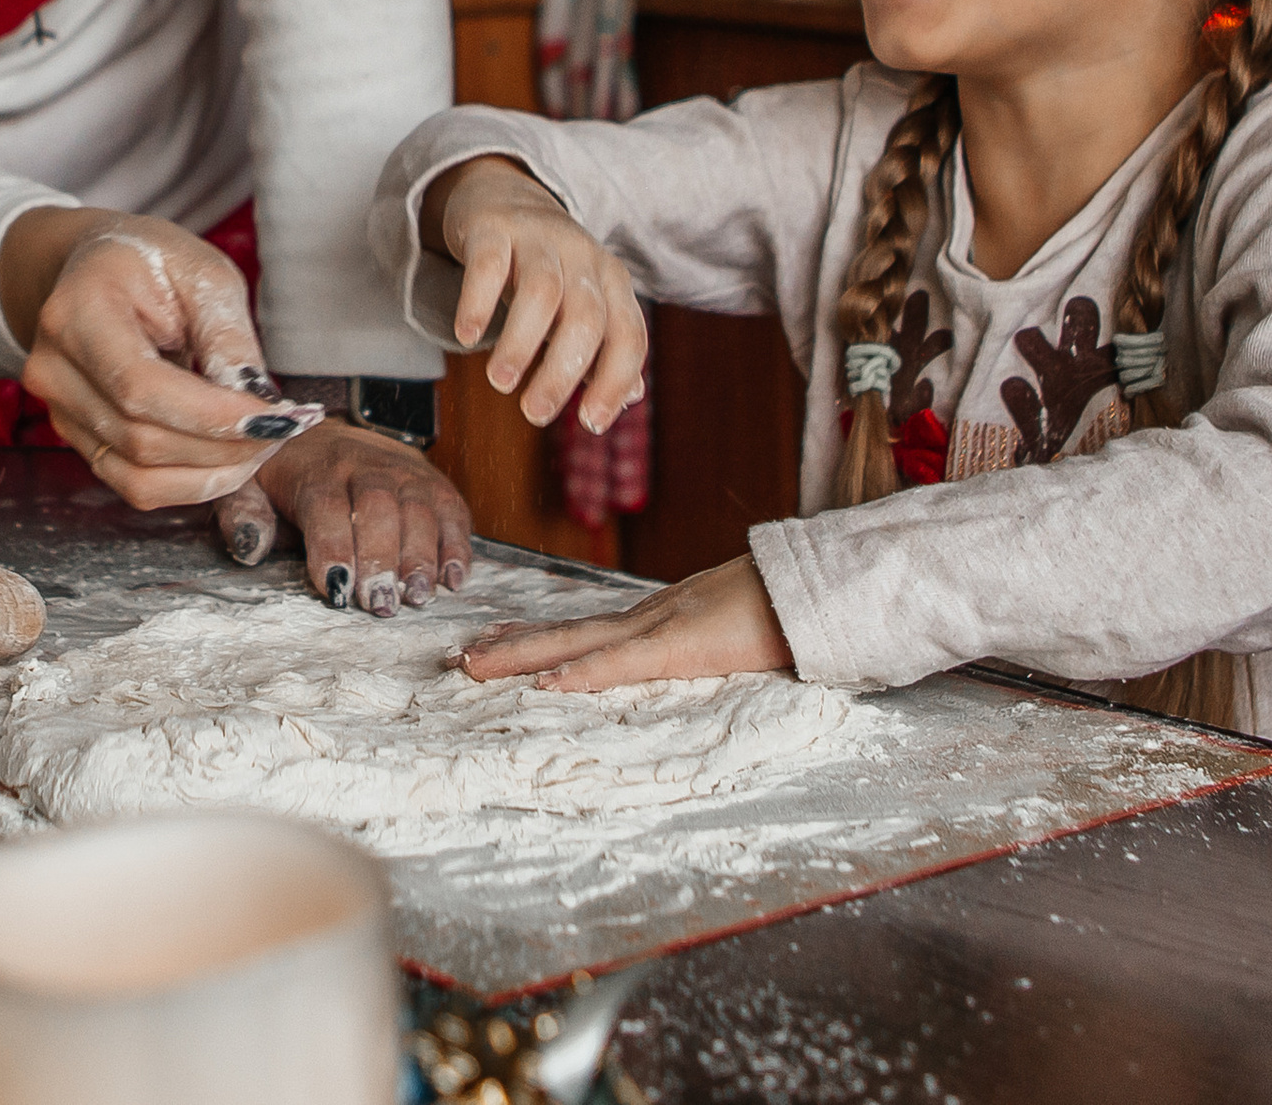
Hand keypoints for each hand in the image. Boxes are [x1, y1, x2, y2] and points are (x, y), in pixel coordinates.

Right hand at [12, 211, 319, 509]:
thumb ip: (227, 339)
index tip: (275, 416)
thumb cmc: (152, 262)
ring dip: (213, 472)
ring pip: (140, 475)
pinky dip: (191, 482)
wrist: (97, 267)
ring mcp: (60, 411)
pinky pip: (135, 485)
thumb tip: (258, 407)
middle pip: (142, 438)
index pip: (140, 387)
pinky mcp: (78, 439)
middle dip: (224, 446)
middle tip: (286, 427)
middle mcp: (54, 370)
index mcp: (77, 312)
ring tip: (262, 442)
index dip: (211, 415)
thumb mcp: (203, 273)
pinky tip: (229, 457)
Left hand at [211, 421, 474, 615]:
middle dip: (383, 557)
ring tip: (418, 597)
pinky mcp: (430, 479)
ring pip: (418, 506)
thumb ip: (242, 514)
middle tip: (382, 603)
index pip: (325, 504)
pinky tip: (454, 579)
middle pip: (378, 505)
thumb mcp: (247, 486)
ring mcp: (402, 469)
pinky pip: (450, 507)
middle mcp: (363, 463)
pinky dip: (457, 543)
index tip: (336, 589)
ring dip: (422, 555)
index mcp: (314, 469)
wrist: (320, 435)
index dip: (333, 546)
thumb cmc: (282, 475)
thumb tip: (249, 545)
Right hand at [426, 157, 647, 431]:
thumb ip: (604, 348)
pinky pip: (489, 263)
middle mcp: (582, 256)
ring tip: (500, 382)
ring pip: (541, 291)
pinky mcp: (494, 228)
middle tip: (534, 414)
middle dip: (562, 372)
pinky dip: (478, 302)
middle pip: (585, 317)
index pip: (628, 335)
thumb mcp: (582, 302)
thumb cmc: (547, 266)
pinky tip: (466, 335)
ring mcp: (539, 238)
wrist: (503, 193)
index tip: (590, 424)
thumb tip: (630, 397)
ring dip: (521, 343)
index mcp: (611, 280)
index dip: (614, 381)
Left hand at [456, 556, 791, 691]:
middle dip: (510, 648)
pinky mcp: (682, 645)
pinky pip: (624, 664)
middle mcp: (646, 619)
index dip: (536, 638)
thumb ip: (699, 643)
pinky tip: (548, 685)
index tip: (493, 644)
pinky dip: (583, 674)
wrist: (813, 586)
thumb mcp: (728, 631)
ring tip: (474, 665)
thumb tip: (684, 657)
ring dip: (523, 657)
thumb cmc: (779, 610)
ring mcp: (661, 627)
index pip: (583, 633)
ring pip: (577, 645)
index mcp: (656, 620)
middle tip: (459, 658)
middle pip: (565, 635)